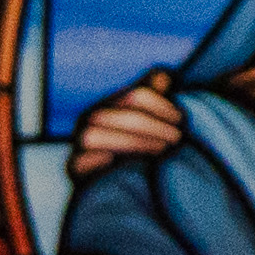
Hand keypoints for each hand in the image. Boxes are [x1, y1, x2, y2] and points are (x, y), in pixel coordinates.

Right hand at [70, 73, 186, 166]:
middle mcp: (91, 118)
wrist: (110, 177)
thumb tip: (164, 76)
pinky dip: (95, 160)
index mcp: (110, 102)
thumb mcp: (146, 118)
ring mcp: (79, 142)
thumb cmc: (135, 142)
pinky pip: (78, 162)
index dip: (161, 106)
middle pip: (119, 116)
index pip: (137, 96)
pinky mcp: (74, 166)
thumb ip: (155, 96)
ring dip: (131, 142)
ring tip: (160, 150)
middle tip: (175, 138)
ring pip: (95, 136)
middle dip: (153, 126)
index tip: (179, 119)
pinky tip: (116, 161)